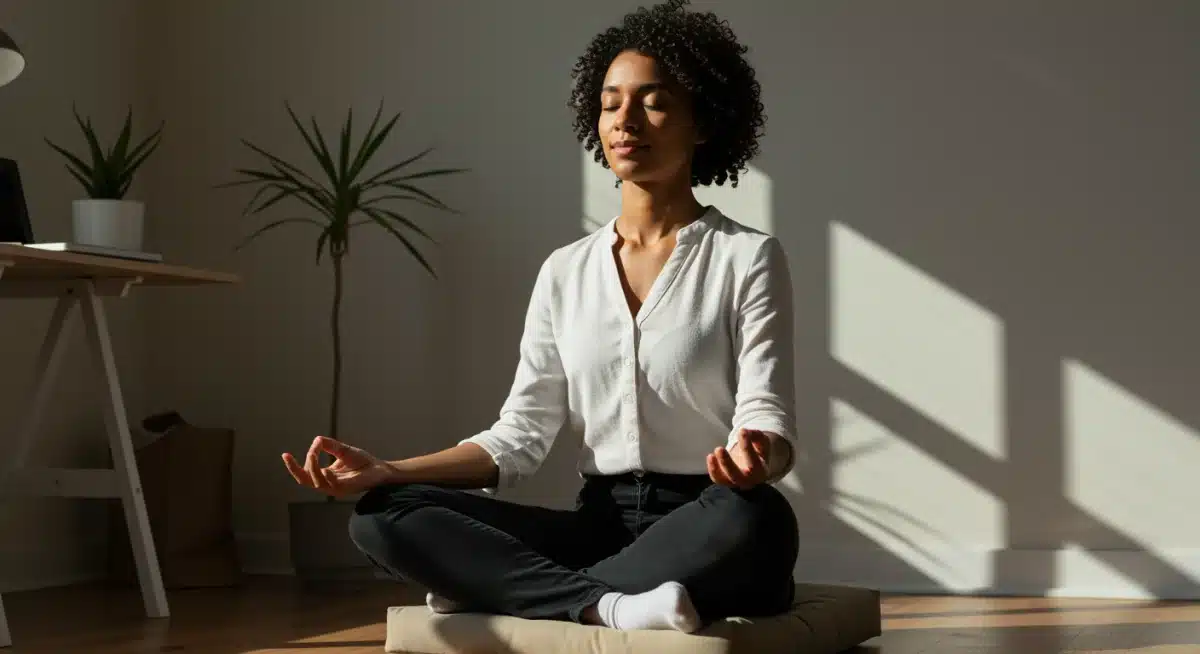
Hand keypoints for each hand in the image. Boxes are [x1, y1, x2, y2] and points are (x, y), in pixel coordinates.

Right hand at [282, 436, 396, 497]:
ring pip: (316, 482)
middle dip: (295, 469)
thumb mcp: (343, 450)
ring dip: (312, 467)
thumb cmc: (363, 461)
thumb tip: (317, 440)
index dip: (293, 466)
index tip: (285, 454)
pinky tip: (326, 469)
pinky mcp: (345, 490)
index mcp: (325, 475)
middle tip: (288, 456)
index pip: (304, 474)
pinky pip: (331, 486)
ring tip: (313, 453)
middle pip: (304, 480)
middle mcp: (327, 483)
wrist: (380, 469)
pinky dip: (326, 476)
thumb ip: (330, 445)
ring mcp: (335, 488)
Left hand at [707, 428, 770, 488]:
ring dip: (716, 468)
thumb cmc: (758, 453)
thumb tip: (744, 431)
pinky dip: (712, 469)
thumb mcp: (762, 442)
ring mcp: (735, 482)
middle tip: (719, 449)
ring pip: (724, 479)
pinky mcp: (725, 481)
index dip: (747, 446)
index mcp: (760, 471)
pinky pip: (717, 478)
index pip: (753, 461)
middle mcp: (748, 480)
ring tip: (711, 455)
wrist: (754, 467)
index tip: (742, 431)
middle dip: (726, 462)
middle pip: (737, 475)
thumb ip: (756, 435)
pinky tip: (711, 456)